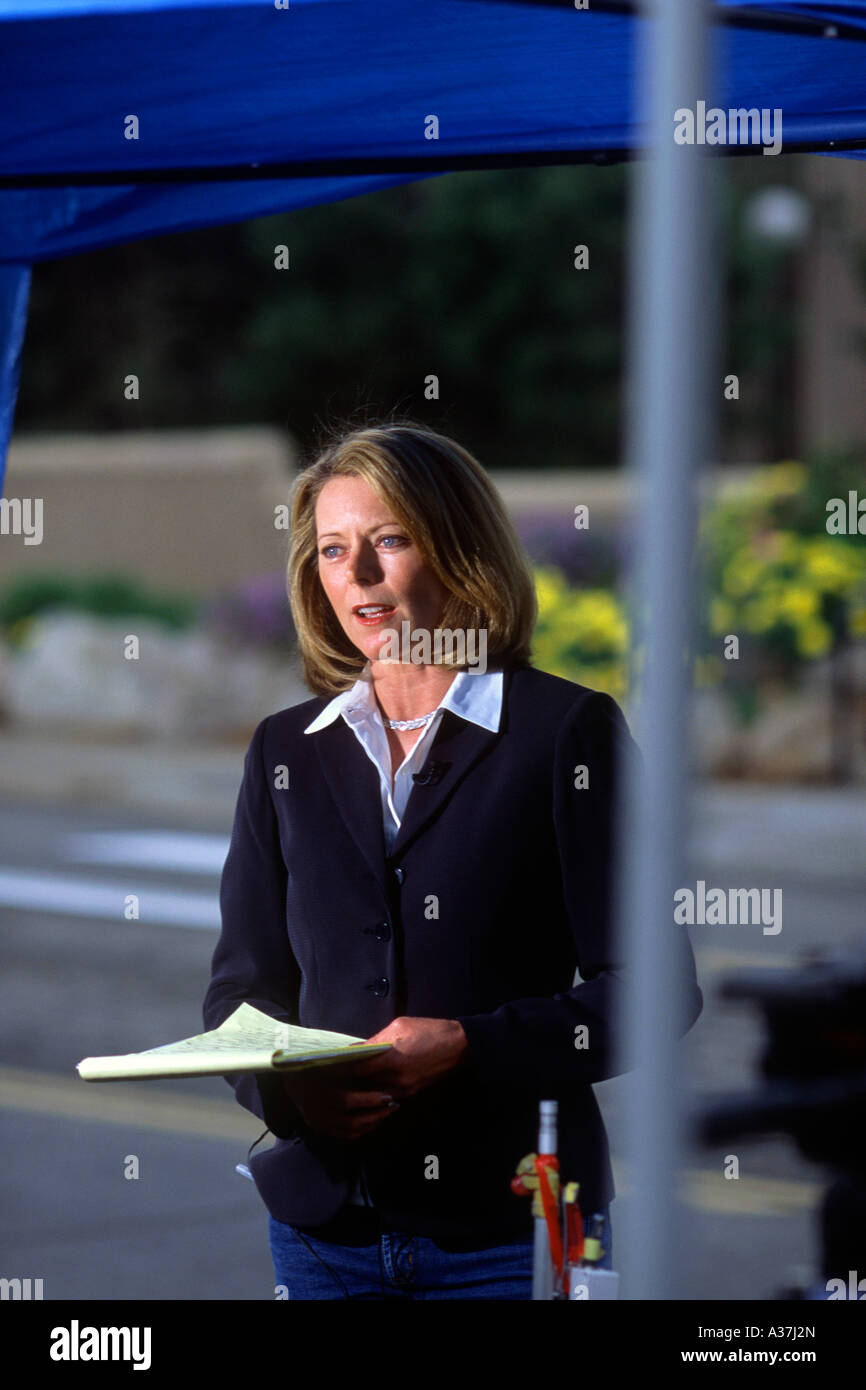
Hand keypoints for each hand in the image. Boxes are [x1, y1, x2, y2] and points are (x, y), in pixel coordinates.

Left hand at [280, 1017, 468, 1140]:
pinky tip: (358, 1092)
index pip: (352, 1067)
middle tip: (317, 1078)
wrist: (461, 1048)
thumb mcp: (399, 1027)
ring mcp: (402, 1092)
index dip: (333, 1067)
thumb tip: (352, 1050)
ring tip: (332, 1086)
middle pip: (357, 1086)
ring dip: (351, 1092)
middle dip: (337, 1083)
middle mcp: (394, 1081)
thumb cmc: (430, 1031)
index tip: (317, 1064)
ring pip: (367, 1097)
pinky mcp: (408, 1096)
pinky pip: (382, 1100)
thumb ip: (374, 1041)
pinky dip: (368, 1097)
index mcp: (391, 1060)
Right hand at [280, 1065, 397, 1140]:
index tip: (388, 1090)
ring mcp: (315, 1116)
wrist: (290, 1076)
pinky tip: (376, 1120)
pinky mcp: (319, 1126)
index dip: (368, 1093)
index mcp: (315, 1079)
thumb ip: (350, 1061)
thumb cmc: (319, 1063)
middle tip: (392, 1100)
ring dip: (372, 1119)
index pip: (345, 1089)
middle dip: (373, 1104)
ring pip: (348, 1124)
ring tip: (389, 1110)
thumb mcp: (331, 1057)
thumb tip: (378, 1058)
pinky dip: (364, 1129)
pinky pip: (346, 1133)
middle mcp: (312, 1100)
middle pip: (347, 1105)